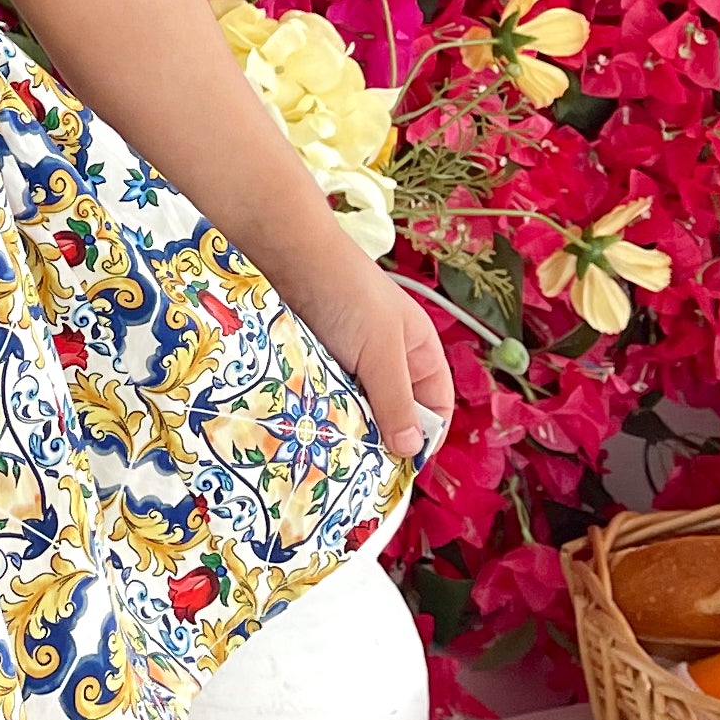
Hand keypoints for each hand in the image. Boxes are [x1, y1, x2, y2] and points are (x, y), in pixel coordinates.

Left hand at [267, 235, 457, 474]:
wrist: (285, 250)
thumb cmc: (345, 290)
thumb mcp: (381, 348)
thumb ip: (395, 399)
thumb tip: (411, 449)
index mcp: (417, 351)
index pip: (434, 407)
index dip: (424, 438)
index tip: (400, 469)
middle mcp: (385, 358)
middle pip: (392, 414)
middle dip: (379, 438)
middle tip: (360, 467)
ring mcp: (347, 361)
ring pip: (354, 410)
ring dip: (344, 427)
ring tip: (331, 450)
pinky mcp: (314, 361)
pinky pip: (322, 398)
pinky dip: (318, 413)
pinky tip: (307, 429)